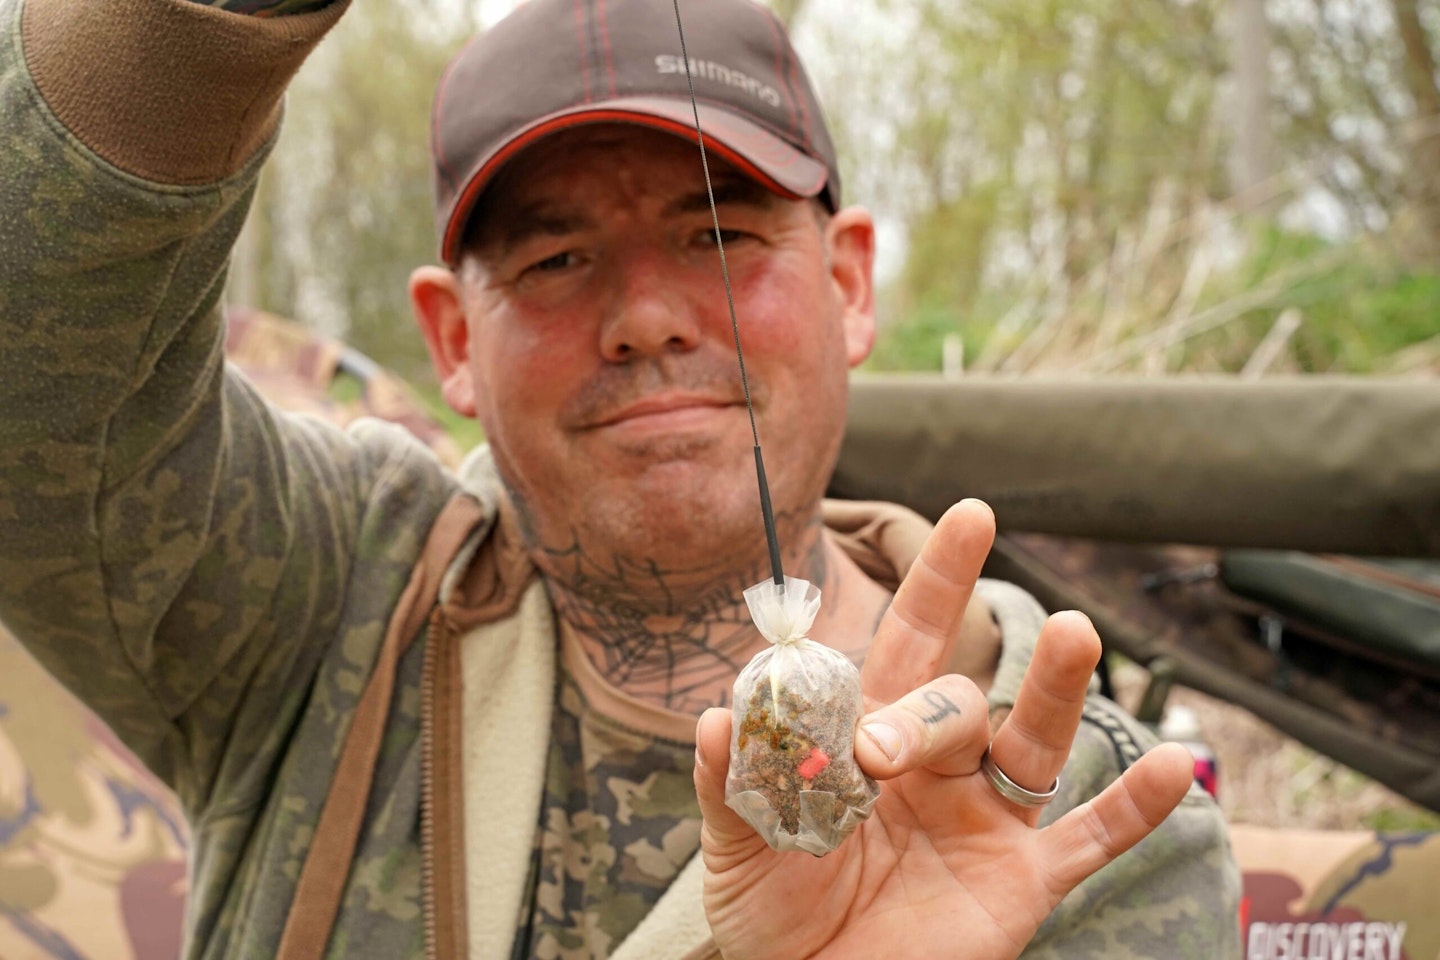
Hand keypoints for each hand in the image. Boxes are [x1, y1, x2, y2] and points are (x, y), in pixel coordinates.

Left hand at [693, 499, 1193, 959]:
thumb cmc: (774, 915)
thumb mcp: (738, 847)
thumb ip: (731, 783)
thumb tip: (711, 717)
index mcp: (871, 738)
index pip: (909, 643)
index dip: (939, 580)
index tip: (972, 515)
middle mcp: (938, 766)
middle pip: (955, 703)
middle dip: (922, 718)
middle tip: (878, 755)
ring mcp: (985, 820)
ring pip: (1034, 741)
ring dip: (1055, 687)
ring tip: (1073, 631)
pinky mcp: (1021, 881)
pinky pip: (1088, 840)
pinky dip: (1133, 809)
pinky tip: (1176, 768)